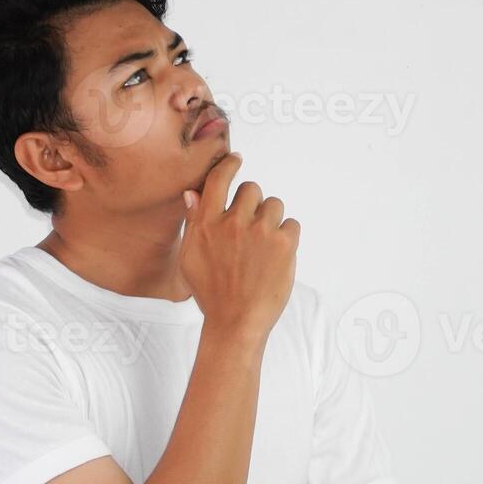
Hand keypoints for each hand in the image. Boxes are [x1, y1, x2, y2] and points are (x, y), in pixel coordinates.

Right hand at [179, 152, 299, 341]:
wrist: (236, 322)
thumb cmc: (212, 293)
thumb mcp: (190, 258)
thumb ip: (193, 223)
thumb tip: (193, 194)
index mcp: (207, 224)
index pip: (219, 179)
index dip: (229, 166)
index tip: (236, 161)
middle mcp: (232, 223)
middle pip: (252, 189)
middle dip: (253, 203)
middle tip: (251, 228)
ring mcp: (260, 232)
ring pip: (274, 204)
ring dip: (272, 219)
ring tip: (264, 246)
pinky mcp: (284, 244)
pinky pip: (292, 224)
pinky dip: (287, 236)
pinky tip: (276, 256)